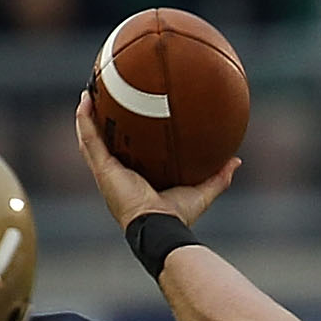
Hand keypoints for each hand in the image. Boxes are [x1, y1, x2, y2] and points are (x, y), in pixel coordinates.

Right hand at [72, 93, 239, 228]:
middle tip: (102, 99)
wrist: (160, 227)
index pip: (125, 155)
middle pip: (104, 144)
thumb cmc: (177, 217)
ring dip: (87, 116)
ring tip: (88, 93)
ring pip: (90, 139)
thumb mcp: (201, 192)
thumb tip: (236, 161)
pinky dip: (84, 120)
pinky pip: (89, 139)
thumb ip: (218, 177)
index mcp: (133, 180)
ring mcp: (106, 172)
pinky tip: (85, 101)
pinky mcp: (102, 169)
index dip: (122, 137)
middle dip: (101, 122)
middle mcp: (116, 175)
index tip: (126, 117)